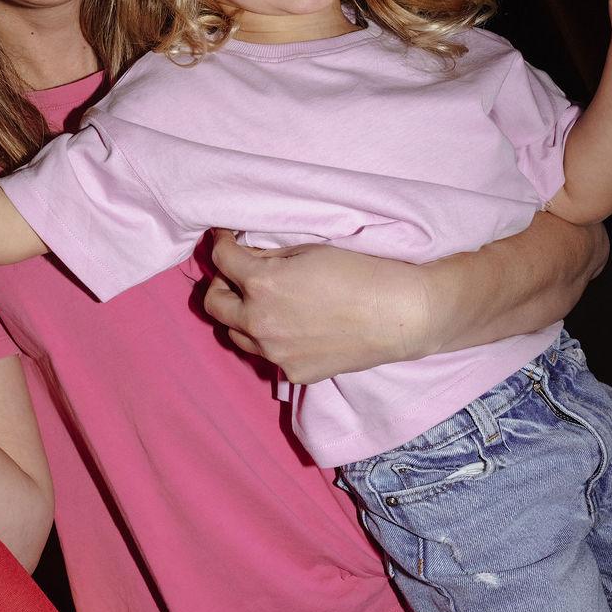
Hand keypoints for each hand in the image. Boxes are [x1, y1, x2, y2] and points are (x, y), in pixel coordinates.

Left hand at [203, 230, 432, 383]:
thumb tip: (243, 254)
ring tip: (261, 301)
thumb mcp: (306, 252)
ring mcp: (275, 354)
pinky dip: (269, 337)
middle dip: (220, 282)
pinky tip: (291, 325)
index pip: (220, 260)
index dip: (220, 243)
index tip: (225, 238)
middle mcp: (260, 323)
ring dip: (240, 313)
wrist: (398, 315)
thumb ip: (267, 257)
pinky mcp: (294, 373)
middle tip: (235, 272)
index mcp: (262, 285)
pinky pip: (266, 354)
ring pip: (235, 333)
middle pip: (213, 303)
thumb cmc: (357, 273)